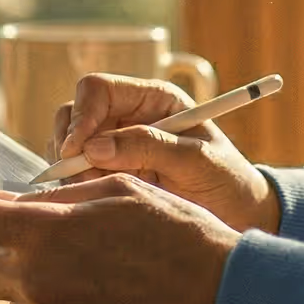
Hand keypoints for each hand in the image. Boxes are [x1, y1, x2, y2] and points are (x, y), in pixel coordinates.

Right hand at [49, 74, 280, 234]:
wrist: (237, 215)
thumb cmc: (226, 180)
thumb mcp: (196, 161)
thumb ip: (148, 147)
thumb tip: (93, 147)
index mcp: (153, 98)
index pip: (98, 89)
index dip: (81, 115)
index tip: (77, 150)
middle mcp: (128, 116)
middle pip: (73, 113)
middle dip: (69, 144)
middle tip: (82, 178)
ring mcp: (114, 144)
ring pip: (66, 143)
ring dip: (72, 168)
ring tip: (101, 191)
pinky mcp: (108, 173)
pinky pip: (74, 173)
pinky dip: (76, 186)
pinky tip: (99, 200)